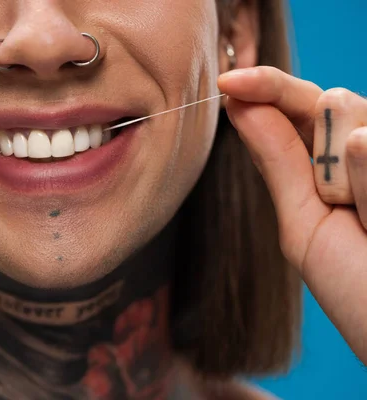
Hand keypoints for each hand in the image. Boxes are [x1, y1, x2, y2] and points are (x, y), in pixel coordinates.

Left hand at [219, 67, 366, 362]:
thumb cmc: (355, 286)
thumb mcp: (304, 223)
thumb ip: (278, 161)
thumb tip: (240, 104)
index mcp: (324, 163)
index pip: (295, 107)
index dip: (264, 88)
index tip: (229, 81)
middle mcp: (361, 150)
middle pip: (332, 104)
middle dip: (322, 147)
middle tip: (342, 206)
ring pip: (356, 123)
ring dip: (353, 181)